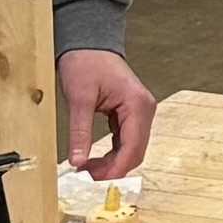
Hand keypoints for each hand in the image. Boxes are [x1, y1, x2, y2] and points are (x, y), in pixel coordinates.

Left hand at [59, 49, 153, 177]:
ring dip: (112, 163)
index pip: (132, 148)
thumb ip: (80, 132)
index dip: (114, 169)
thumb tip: (77, 161)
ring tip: (87, 169)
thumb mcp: (79, 98)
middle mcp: (144, 110)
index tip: (93, 180)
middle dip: (113, 169)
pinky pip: (126, 141)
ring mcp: (139, 112)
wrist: (89, 43)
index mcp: (137, 105)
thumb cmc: (86, 62)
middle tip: (86, 176)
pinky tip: (95, 158)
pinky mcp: (131, 114)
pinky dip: (112, 153)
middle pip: (135, 152)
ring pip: (131, 149)